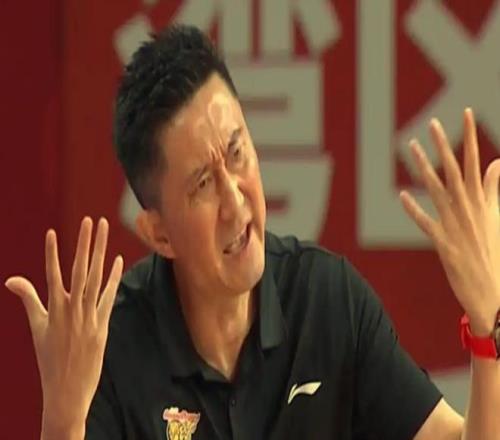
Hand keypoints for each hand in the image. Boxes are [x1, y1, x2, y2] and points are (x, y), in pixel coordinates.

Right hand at [5, 217, 122, 427]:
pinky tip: (117, 260)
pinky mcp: (102, 325)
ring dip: (101, 253)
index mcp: (53, 310)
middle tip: (91, 220)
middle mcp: (71, 309)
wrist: (66, 390)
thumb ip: (28, 299)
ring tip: (105, 231)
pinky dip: (112, 278)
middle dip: (85, 243)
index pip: (51, 275)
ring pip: (95, 278)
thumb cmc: (48, 357)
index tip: (52, 232)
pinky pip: (108, 297)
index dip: (52, 253)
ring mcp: (88, 316)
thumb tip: (10, 279)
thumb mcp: (36, 328)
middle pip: (79, 269)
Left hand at [400, 108, 499, 335]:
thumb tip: (498, 162)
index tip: (465, 114)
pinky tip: (402, 195)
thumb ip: (494, 188)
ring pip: (437, 190)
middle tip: (432, 123)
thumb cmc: (493, 251)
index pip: (476, 162)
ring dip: (424, 168)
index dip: (470, 138)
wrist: (493, 291)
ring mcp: (455, 225)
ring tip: (411, 147)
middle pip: (455, 171)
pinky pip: (426, 223)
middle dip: (444, 146)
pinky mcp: (444, 243)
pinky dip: (414, 209)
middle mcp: (468, 209)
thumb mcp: (496, 216)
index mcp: (481, 201)